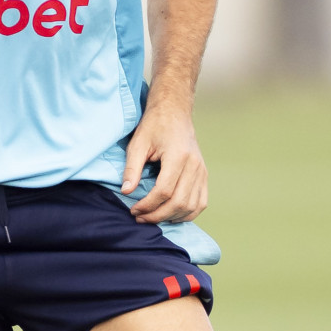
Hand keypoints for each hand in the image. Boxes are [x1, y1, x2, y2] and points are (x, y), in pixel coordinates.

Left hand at [121, 100, 207, 225]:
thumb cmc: (154, 126)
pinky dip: (187, 214)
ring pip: (191, 206)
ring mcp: (202, 171)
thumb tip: (126, 192)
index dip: (148, 205)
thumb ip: (132, 168)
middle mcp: (195, 166)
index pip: (164, 191)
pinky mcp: (204, 175)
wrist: (174, 112)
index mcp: (179, 156)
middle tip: (140, 217)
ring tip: (153, 217)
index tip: (133, 210)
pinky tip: (170, 215)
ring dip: (171, 217)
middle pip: (179, 202)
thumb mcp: (138, 143)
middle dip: (157, 215)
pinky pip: (200, 203)